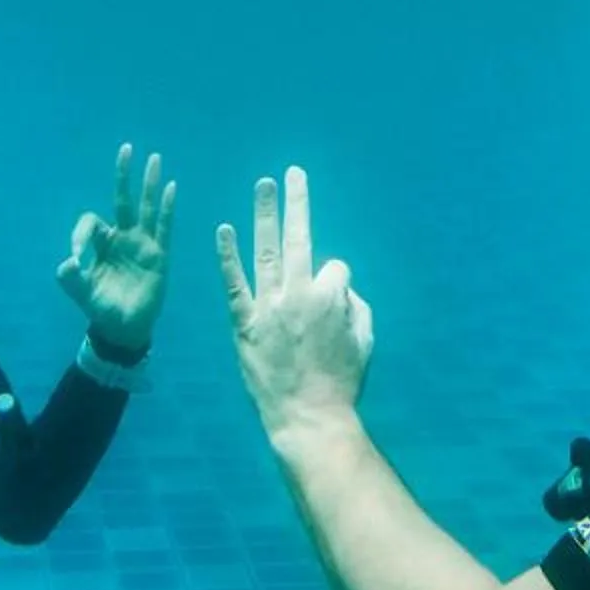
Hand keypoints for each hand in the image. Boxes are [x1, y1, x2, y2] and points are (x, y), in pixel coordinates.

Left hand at [56, 142, 175, 353]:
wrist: (124, 328)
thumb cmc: (102, 308)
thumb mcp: (82, 292)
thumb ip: (70, 278)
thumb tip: (68, 261)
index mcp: (100, 244)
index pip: (91, 222)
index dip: (81, 235)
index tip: (76, 259)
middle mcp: (121, 237)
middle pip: (122, 200)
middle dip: (123, 176)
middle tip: (125, 148)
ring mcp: (141, 244)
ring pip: (145, 208)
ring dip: (148, 184)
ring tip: (154, 158)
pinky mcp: (158, 255)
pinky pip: (163, 227)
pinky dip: (166, 207)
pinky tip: (171, 187)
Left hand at [218, 167, 374, 443]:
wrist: (308, 417)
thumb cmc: (343, 382)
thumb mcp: (366, 341)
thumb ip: (357, 306)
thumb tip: (342, 288)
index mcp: (332, 296)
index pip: (334, 267)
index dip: (336, 283)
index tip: (331, 309)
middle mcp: (299, 293)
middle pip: (300, 236)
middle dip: (298, 201)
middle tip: (293, 172)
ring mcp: (269, 306)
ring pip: (267, 250)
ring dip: (265, 214)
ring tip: (263, 183)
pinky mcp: (244, 323)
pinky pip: (234, 284)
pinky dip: (228, 256)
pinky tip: (223, 229)